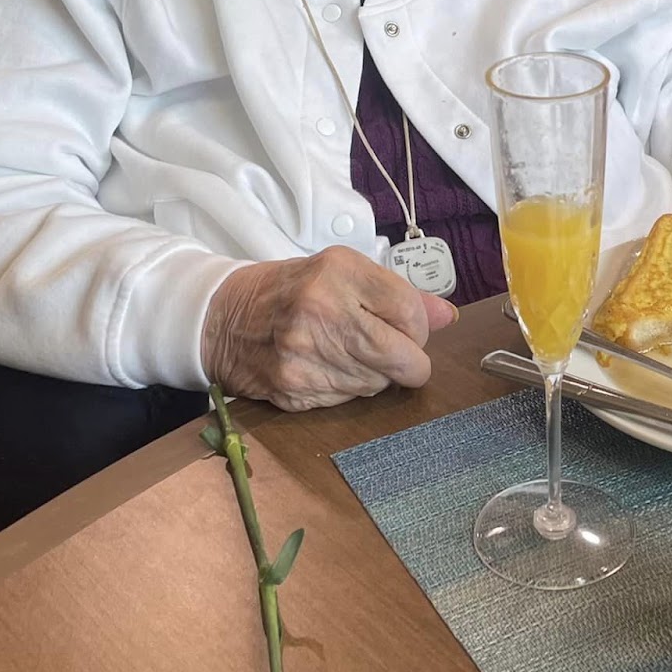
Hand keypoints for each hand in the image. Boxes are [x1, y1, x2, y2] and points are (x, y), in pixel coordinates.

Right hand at [200, 247, 457, 409]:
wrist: (222, 318)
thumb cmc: (289, 289)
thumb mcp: (341, 272)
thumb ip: (397, 293)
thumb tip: (449, 315)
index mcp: (337, 272)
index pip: (408, 310)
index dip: (420, 326)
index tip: (412, 328)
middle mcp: (321, 311)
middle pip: (398, 355)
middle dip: (412, 363)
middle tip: (407, 359)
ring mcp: (304, 355)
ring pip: (376, 383)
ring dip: (379, 376)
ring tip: (357, 355)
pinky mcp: (293, 391)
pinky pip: (346, 400)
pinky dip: (350, 389)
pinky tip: (332, 368)